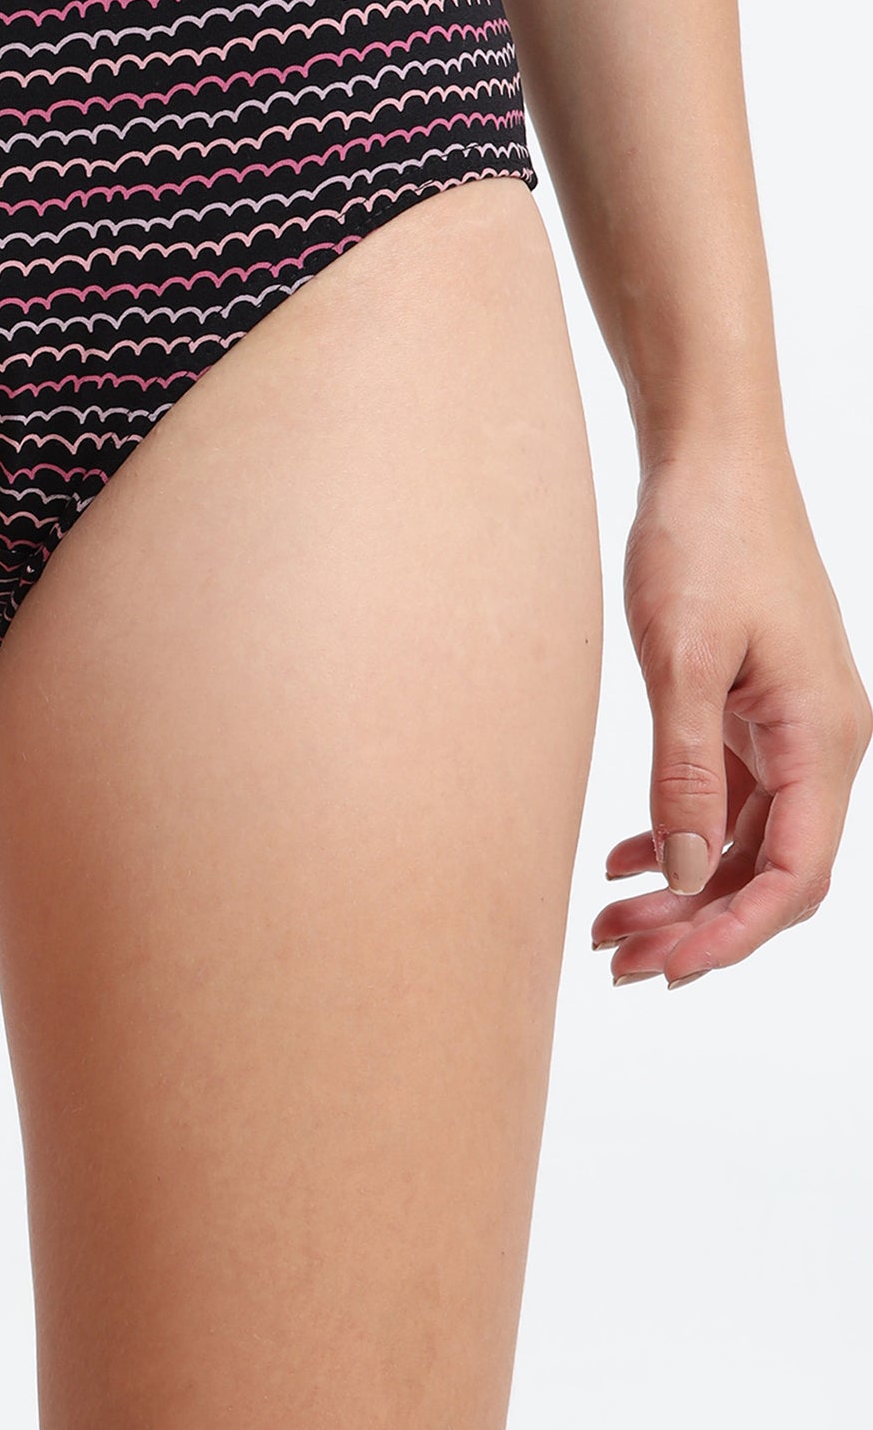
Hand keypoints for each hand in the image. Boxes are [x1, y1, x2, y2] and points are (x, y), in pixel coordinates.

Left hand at [594, 436, 870, 985]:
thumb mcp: (682, 659)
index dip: (732, 935)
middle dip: (699, 927)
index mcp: (822, 739)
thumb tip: (689, 874)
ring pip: (744, 841)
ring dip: (683, 891)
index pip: (794, 876)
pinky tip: (625, 864)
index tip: (666, 970)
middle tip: (617, 962)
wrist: (710, 459)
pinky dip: (679, 836)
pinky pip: (726, 799)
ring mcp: (787, 727)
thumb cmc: (703, 541)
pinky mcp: (750, 708)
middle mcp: (819, 744)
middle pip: (771, 871)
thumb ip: (686, 770)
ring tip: (607, 928)